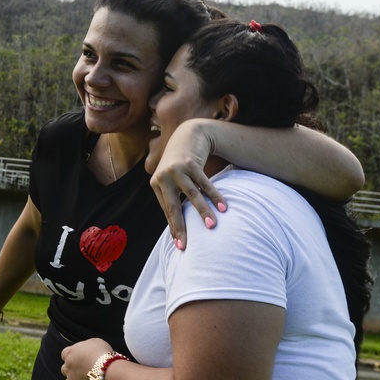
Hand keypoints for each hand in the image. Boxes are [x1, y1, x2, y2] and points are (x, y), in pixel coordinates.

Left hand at [61, 338, 112, 379]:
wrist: (105, 369)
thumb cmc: (101, 353)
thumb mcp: (95, 342)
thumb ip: (87, 346)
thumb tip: (88, 350)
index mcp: (69, 353)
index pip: (65, 354)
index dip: (72, 355)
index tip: (80, 356)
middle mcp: (67, 367)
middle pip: (65, 369)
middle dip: (72, 369)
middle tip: (85, 368)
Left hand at [149, 119, 226, 249]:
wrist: (188, 133)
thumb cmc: (180, 161)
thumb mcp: (171, 177)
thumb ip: (172, 195)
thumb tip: (178, 222)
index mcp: (156, 184)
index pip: (167, 211)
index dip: (174, 228)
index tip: (181, 245)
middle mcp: (164, 177)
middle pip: (174, 207)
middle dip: (180, 228)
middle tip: (186, 246)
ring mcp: (177, 169)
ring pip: (192, 195)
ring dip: (203, 211)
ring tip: (212, 226)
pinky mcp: (191, 163)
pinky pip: (205, 183)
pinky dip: (215, 196)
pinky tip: (224, 207)